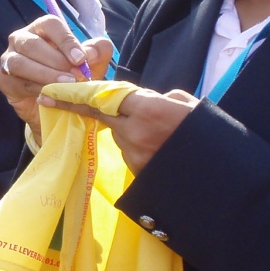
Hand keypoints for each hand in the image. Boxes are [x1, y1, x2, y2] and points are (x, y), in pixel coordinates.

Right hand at [0, 15, 112, 131]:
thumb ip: (98, 53)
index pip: (50, 24)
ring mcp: (9, 59)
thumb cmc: (72, 76)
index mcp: (41, 29)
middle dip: (56, 61)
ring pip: (20, 62)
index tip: (81, 59)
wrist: (56, 105)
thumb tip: (91, 52)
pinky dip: (35, 89)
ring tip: (65, 85)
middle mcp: (21, 39)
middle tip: (76, 76)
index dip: (65, 40)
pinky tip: (50, 96)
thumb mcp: (92, 65)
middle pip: (33, 43)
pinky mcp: (4, 80)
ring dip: (44, 74)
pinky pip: (17, 82)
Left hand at [41, 87, 196, 173]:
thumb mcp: (186, 104)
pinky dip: (139, 147)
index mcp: (148, 109)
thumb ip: (158, 98)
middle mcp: (134, 132)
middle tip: (104, 112)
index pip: (102, 98)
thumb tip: (144, 99)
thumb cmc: (207, 133)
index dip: (75, 96)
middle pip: (106, 116)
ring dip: (130, 131)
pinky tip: (160, 150)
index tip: (50, 94)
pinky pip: (131, 153)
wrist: (219, 176)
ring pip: (120, 136)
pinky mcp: (138, 173)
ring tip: (160, 135)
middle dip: (106, 112)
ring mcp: (134, 156)